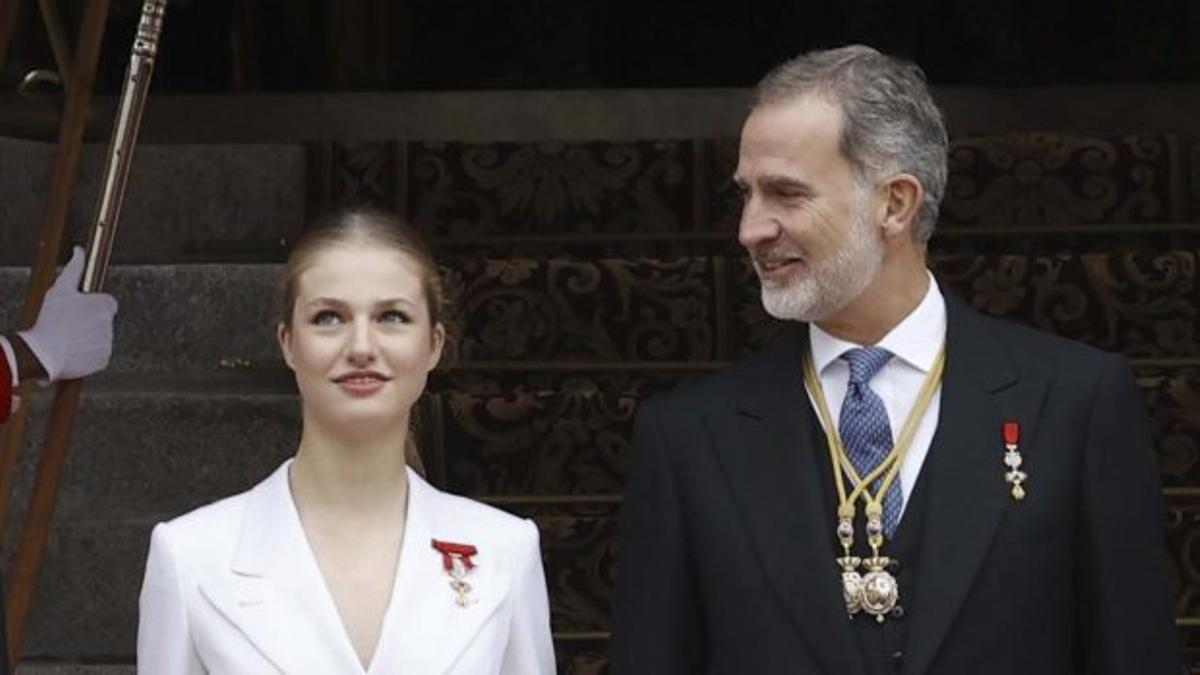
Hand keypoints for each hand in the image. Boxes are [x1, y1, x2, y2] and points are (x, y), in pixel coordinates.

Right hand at [17, 247, 117, 380]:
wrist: (44, 352)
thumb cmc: (51, 319)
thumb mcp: (60, 289)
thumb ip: (74, 269)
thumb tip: (79, 251)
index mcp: (105, 305)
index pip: (106, 303)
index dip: (91, 306)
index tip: (79, 310)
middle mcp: (111, 324)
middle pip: (102, 320)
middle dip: (89, 321)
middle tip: (69, 325)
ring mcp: (108, 342)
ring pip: (99, 337)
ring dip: (87, 337)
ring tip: (67, 338)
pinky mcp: (104, 359)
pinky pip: (97, 354)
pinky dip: (87, 353)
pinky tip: (72, 350)